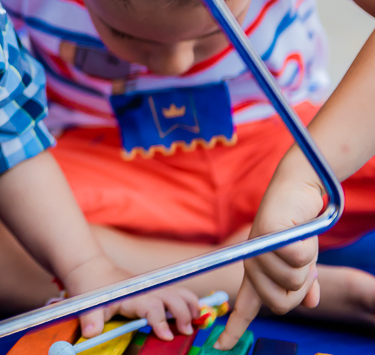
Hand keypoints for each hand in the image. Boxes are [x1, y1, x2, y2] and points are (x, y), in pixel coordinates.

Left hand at [63, 256, 198, 340]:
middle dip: (183, 314)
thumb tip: (91, 333)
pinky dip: (189, 302)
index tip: (166, 336)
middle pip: (173, 298)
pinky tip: (194, 314)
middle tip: (186, 331)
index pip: (152, 307)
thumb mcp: (88, 304)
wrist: (92, 269)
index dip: (160, 321)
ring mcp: (153, 288)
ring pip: (180, 292)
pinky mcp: (156, 289)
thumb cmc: (92, 288)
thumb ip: (91, 319)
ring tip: (196, 321)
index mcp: (132, 296)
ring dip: (190, 305)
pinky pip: (178, 292)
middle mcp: (147, 289)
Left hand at [215, 174, 323, 349]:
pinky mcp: (267, 233)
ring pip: (292, 282)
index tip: (220, 346)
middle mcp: (252, 264)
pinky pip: (296, 258)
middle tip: (304, 265)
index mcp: (257, 273)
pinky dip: (307, 247)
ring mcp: (257, 249)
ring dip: (307, 265)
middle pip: (281, 304)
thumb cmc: (298, 227)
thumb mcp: (302, 262)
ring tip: (299, 243)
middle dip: (301, 291)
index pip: (245, 308)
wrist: (296, 192)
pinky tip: (299, 232)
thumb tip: (310, 305)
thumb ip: (303, 284)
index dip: (234, 329)